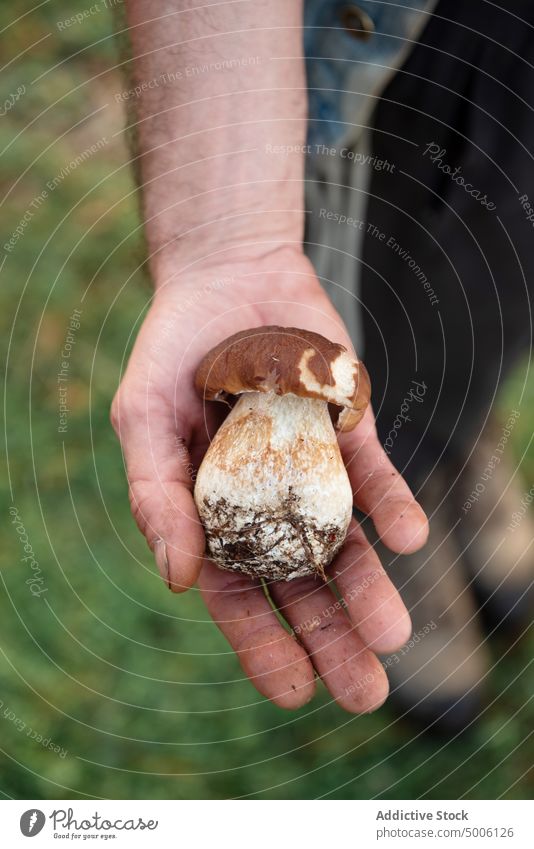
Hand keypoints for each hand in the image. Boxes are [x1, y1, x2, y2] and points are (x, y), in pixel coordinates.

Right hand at [111, 247, 428, 712]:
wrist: (226, 275)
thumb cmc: (170, 352)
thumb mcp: (144, 421)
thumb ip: (156, 496)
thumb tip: (178, 577)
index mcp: (213, 512)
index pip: (240, 592)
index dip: (265, 643)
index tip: (294, 693)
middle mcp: (267, 502)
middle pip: (302, 583)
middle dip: (331, 637)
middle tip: (365, 694)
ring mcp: (312, 469)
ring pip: (346, 542)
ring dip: (370, 589)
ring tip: (393, 636)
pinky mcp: (349, 430)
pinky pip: (373, 475)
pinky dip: (391, 505)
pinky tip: (407, 538)